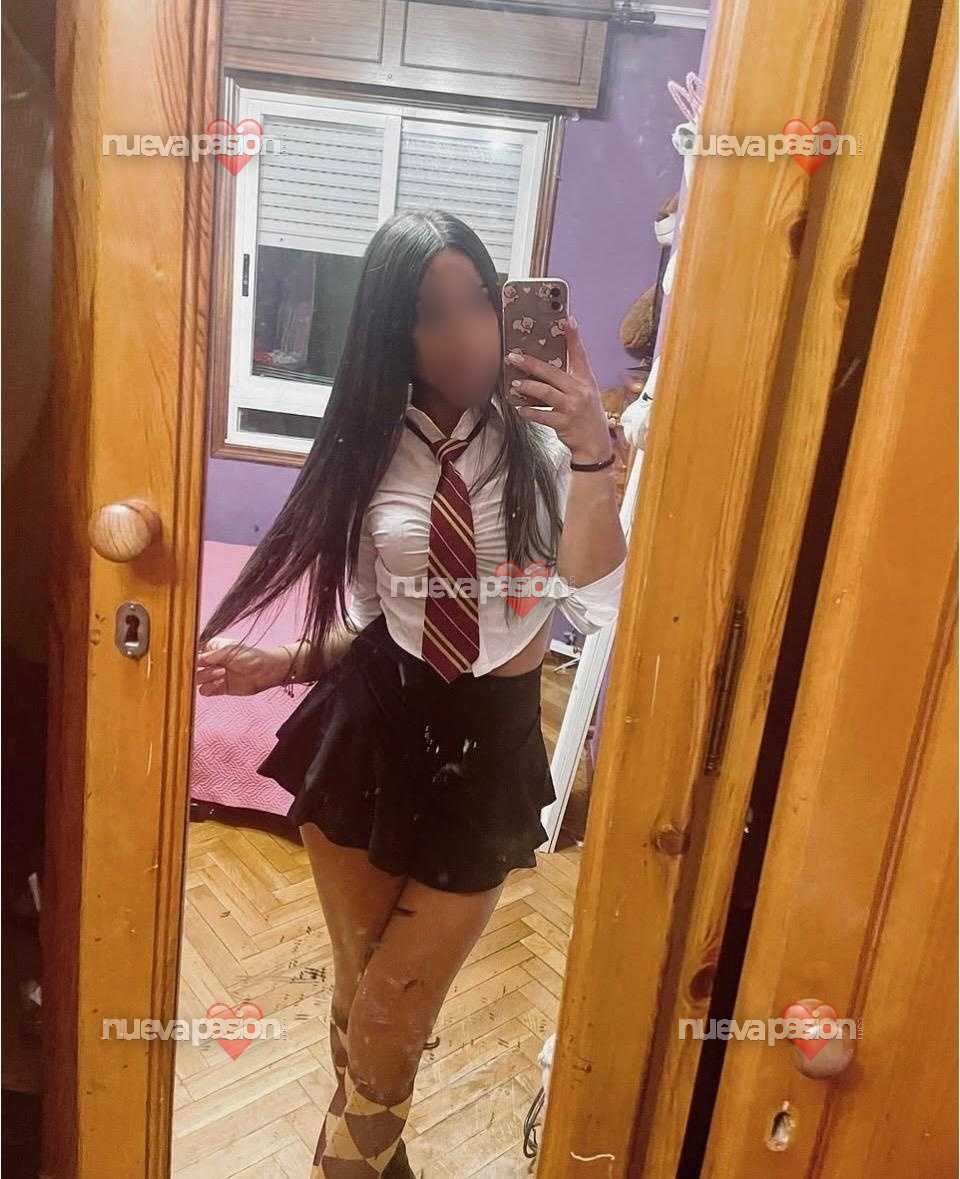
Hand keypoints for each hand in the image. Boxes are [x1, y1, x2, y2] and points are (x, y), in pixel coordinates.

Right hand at [195, 637, 291, 695]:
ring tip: (224, 673)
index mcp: (211, 648)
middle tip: (216, 667)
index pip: (193, 653)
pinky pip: (205, 690)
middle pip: (192, 668)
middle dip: (201, 668)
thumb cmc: (250, 656)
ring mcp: (214, 675)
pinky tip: (222, 683)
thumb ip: (209, 656)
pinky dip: (211, 688)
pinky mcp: (219, 688)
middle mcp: (210, 661)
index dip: (190, 658)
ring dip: (208, 677)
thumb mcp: (228, 652)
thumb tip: (192, 659)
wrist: (266, 671)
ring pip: (198, 680)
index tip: (193, 661)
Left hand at [506, 315, 613, 464]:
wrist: (595, 444)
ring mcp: (572, 408)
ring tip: (515, 384)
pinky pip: (542, 415)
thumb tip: (546, 367)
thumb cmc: (588, 416)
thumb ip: (571, 379)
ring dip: (528, 387)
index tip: (567, 320)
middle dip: (531, 364)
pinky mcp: (564, 423)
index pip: (580, 355)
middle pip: (552, 373)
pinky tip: (521, 409)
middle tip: (514, 357)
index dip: (574, 337)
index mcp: (586, 381)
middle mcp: (580, 391)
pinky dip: (530, 412)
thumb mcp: (587, 393)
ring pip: (545, 393)